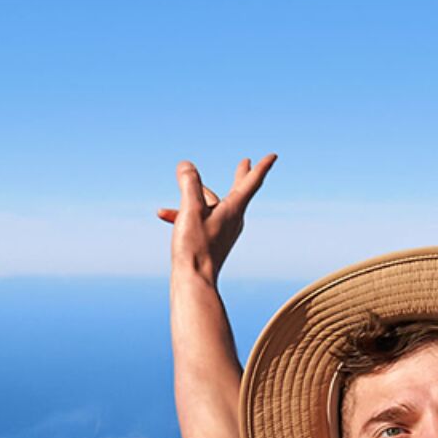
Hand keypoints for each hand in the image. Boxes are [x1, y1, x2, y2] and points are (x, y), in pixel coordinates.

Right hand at [158, 155, 274, 283]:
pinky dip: (186, 214)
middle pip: (237, 191)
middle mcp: (232, 220)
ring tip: (178, 187)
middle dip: (240, 175)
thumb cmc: (195, 248)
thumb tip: (186, 166)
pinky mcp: (212, 243)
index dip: (261, 166)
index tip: (273, 156)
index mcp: (233, 209)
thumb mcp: (190, 210)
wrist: (194, 282)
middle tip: (246, 163)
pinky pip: (201, 220)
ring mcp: (223, 232)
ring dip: (194, 196)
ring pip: (212, 205)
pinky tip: (165, 215)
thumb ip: (189, 183)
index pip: (251, 181)